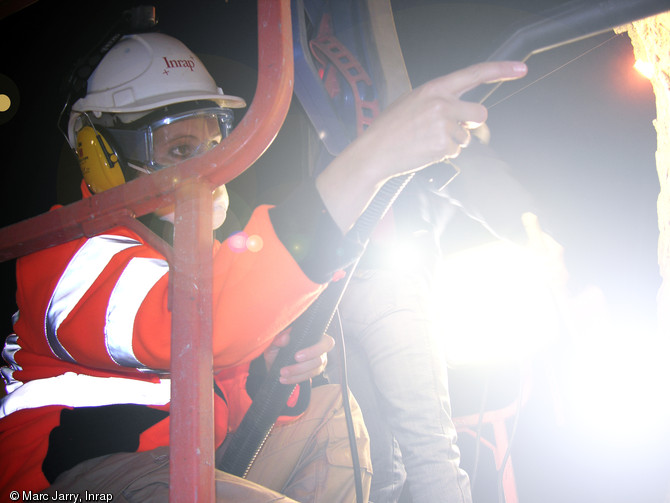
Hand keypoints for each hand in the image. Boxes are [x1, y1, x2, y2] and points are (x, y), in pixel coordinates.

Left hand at [264, 330, 334, 384]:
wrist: (274, 362)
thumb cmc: (278, 347)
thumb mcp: (275, 342)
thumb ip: (279, 339)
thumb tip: (285, 337)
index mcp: (316, 337)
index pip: (327, 343)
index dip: (314, 350)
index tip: (297, 356)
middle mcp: (321, 350)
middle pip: (320, 360)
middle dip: (303, 366)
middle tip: (287, 369)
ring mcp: (319, 362)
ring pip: (314, 370)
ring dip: (297, 373)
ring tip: (283, 373)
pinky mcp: (313, 372)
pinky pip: (308, 377)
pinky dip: (295, 379)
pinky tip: (285, 379)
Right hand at [317, 61, 527, 232]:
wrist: (375, 152)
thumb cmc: (391, 128)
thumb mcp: (413, 101)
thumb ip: (440, 100)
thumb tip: (464, 110)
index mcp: (434, 88)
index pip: (474, 73)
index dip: (501, 70)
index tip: (521, 68)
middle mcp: (442, 103)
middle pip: (480, 112)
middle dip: (471, 122)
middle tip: (452, 127)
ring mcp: (444, 125)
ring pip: (466, 136)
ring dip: (452, 141)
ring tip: (426, 141)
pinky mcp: (443, 146)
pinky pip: (455, 151)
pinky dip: (443, 153)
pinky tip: (424, 150)